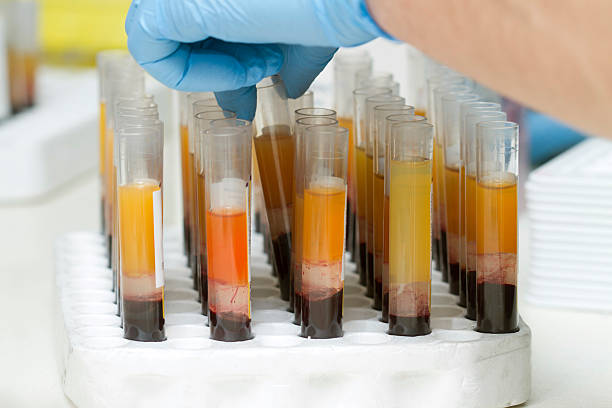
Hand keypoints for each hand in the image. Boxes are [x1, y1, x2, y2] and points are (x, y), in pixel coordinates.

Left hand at [125, 0, 388, 117]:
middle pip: (180, 38)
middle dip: (218, 74)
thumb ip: (283, 66)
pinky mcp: (168, 1)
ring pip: (162, 43)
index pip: (198, 30)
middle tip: (254, 89)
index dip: (222, 69)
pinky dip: (192, 75)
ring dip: (212, 72)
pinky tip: (240, 71)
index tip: (251, 95)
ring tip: (257, 68)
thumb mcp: (297, 44)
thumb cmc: (327, 5)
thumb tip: (285, 89)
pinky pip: (152, 50)